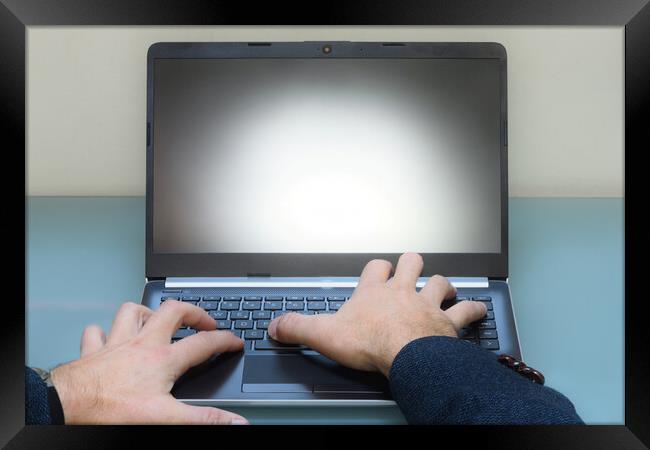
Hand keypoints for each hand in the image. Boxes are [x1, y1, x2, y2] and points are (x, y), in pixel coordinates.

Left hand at [50, 300, 248, 423]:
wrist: (69, 406)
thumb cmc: (112, 409)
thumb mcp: (165, 417)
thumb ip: (203, 418)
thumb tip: (234, 420)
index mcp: (163, 360)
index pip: (203, 343)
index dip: (224, 340)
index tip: (234, 341)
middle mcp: (142, 345)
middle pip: (172, 312)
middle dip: (192, 311)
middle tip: (202, 320)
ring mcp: (116, 344)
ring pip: (132, 312)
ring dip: (146, 312)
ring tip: (156, 319)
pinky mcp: (93, 351)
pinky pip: (95, 332)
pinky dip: (102, 331)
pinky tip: (106, 336)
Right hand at [267, 252, 486, 376]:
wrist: (406, 355)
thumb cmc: (370, 342)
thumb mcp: (324, 333)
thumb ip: (298, 327)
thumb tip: (276, 325)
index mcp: (374, 293)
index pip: (376, 267)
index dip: (378, 268)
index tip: (378, 271)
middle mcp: (403, 292)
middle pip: (412, 263)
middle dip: (413, 263)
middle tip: (413, 268)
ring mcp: (427, 304)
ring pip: (439, 282)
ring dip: (442, 284)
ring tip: (445, 288)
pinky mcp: (447, 322)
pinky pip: (465, 310)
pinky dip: (473, 309)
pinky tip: (478, 309)